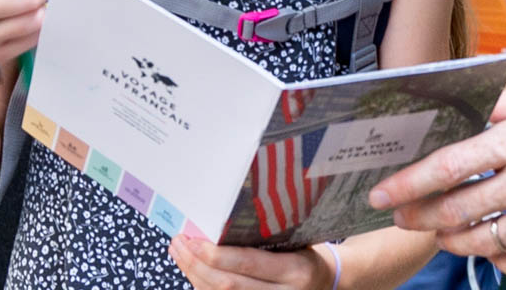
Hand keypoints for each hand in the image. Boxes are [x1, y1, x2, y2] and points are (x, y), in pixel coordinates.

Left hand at [168, 235, 333, 288]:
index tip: (192, 239)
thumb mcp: (297, 240)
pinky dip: (203, 288)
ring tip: (179, 254)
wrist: (327, 283)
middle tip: (178, 243)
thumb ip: (266, 237)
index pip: (247, 264)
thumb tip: (221, 223)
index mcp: (296, 269)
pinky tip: (192, 272)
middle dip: (197, 265)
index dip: (215, 255)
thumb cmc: (306, 254)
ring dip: (194, 276)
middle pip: (228, 286)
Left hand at [367, 87, 505, 277]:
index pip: (451, 164)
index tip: (383, 191)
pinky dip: (499, 259)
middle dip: (421, 215)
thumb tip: (464, 105)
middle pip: (459, 207)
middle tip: (402, 216)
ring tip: (441, 233)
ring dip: (454, 240)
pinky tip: (491, 249)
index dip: (410, 183)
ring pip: (485, 239)